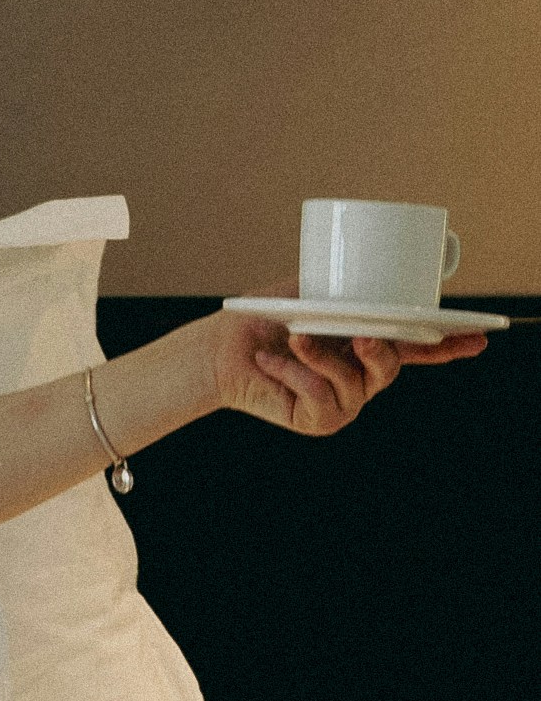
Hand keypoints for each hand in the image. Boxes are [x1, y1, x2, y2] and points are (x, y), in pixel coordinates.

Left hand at [206, 308, 487, 437]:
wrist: (220, 349)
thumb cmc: (262, 320)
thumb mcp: (306, 294)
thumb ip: (340, 291)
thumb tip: (372, 278)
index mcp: (364, 346)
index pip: (415, 349)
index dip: (448, 346)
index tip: (479, 337)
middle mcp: (360, 377)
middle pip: (391, 365)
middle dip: (379, 349)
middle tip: (360, 334)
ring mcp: (343, 402)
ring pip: (357, 382)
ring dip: (322, 356)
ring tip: (294, 337)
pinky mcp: (319, 421)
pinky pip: (321, 396)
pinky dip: (295, 373)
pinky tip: (271, 362)